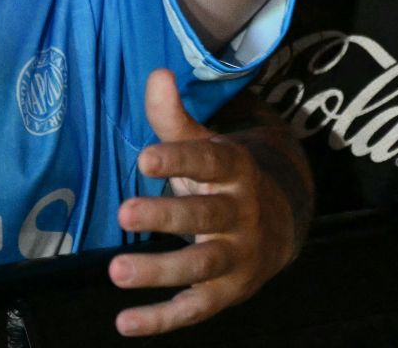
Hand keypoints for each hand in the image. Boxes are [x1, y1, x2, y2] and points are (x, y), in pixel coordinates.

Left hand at [110, 70, 294, 336]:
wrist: (281, 222)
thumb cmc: (225, 178)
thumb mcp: (205, 145)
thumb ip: (174, 117)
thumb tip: (156, 74)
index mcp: (235, 170)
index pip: (209, 161)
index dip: (179, 159)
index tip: (144, 158)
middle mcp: (241, 213)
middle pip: (205, 215)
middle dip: (167, 215)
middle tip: (123, 212)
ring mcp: (238, 256)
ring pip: (202, 265)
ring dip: (160, 270)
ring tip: (116, 271)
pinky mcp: (228, 291)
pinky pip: (196, 308)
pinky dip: (162, 320)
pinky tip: (124, 323)